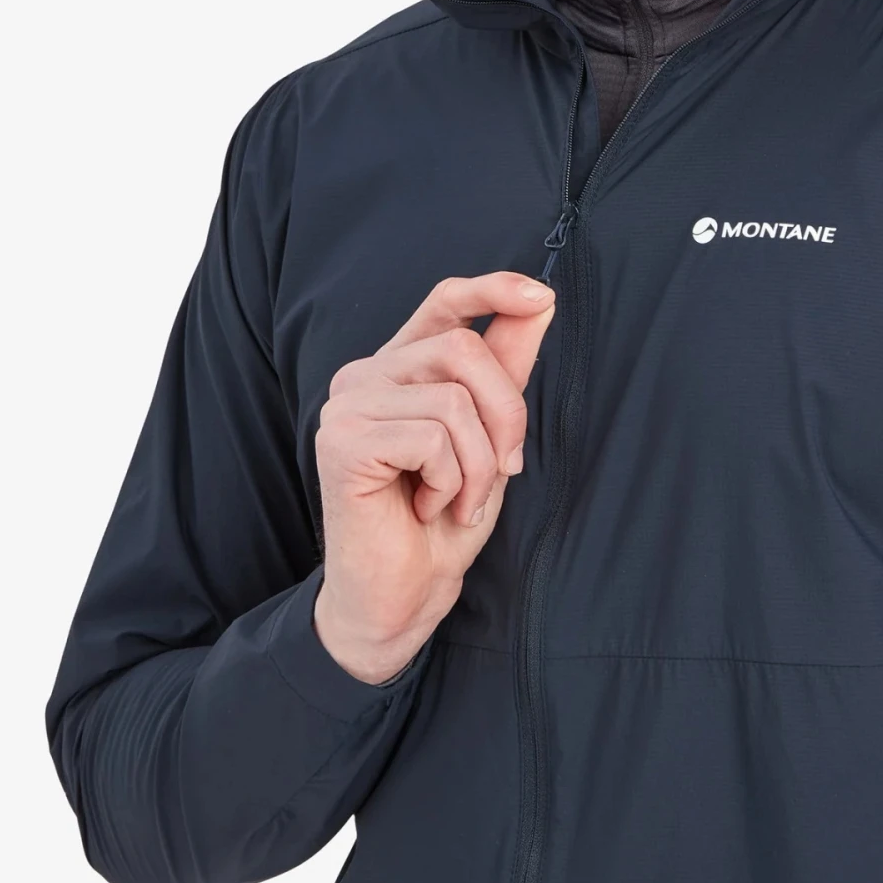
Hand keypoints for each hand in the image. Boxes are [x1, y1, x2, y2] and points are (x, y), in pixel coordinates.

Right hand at [312, 271, 556, 682]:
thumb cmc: (443, 516)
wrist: (405, 593)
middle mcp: (364, 374)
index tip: (540, 295)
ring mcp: (346, 405)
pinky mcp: (341, 442)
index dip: (492, 289)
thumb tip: (538, 300)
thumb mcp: (491, 433)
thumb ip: (506, 366)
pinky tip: (426, 507)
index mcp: (399, 366)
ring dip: (480, 464)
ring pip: (454, 400)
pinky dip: (451, 482)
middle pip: (463, 349)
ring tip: (459, 498)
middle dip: (506, 415)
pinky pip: (432, 439)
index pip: (444, 301)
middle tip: (503, 470)